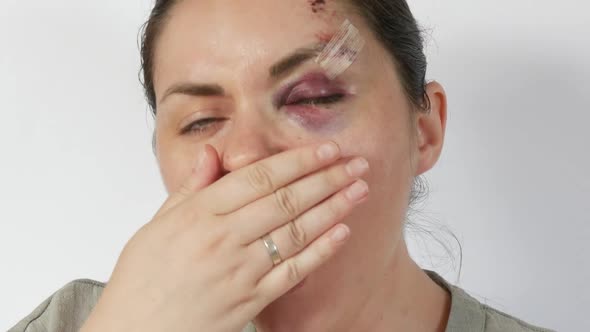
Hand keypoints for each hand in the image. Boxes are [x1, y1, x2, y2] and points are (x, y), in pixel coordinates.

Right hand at [80, 141, 369, 331]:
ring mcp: (240, 271)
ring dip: (333, 208)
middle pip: (286, 200)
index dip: (298, 160)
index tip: (327, 149)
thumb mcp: (155, 225)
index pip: (259, 177)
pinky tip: (342, 231)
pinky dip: (321, 250)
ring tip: (359, 190)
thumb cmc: (141, 280)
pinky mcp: (251, 300)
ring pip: (297, 231)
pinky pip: (294, 271)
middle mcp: (223, 239)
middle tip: (357, 163)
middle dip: (327, 178)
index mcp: (198, 214)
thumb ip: (189, 188)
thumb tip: (212, 153)